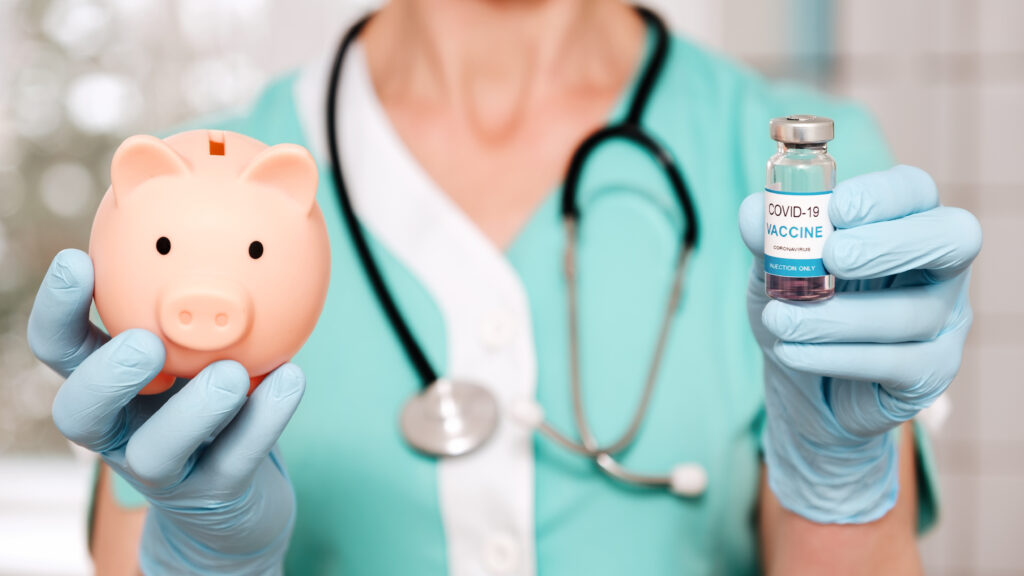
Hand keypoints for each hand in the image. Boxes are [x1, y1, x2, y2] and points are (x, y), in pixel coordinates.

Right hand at [27, 249, 304, 574]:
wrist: (239, 493)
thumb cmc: (216, 392)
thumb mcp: (201, 339)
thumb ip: (204, 286)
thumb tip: (248, 186)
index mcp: (108, 380)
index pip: (63, 347)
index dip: (59, 308)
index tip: (79, 260)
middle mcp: (121, 428)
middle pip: (80, 412)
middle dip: (105, 375)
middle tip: (145, 342)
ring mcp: (165, 470)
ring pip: (157, 449)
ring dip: (193, 410)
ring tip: (231, 373)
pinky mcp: (214, 495)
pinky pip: (235, 460)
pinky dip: (263, 420)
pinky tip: (292, 379)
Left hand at [738, 165, 980, 522]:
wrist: (801, 383)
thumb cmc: (798, 308)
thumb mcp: (771, 271)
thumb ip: (767, 239)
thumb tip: (755, 212)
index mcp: (902, 220)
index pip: (914, 190)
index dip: (883, 195)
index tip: (836, 208)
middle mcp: (939, 264)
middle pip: (952, 239)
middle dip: (890, 245)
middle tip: (833, 256)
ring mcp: (945, 318)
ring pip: (912, 313)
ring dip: (836, 317)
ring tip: (778, 321)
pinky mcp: (933, 370)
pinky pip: (898, 362)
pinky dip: (837, 357)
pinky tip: (791, 352)